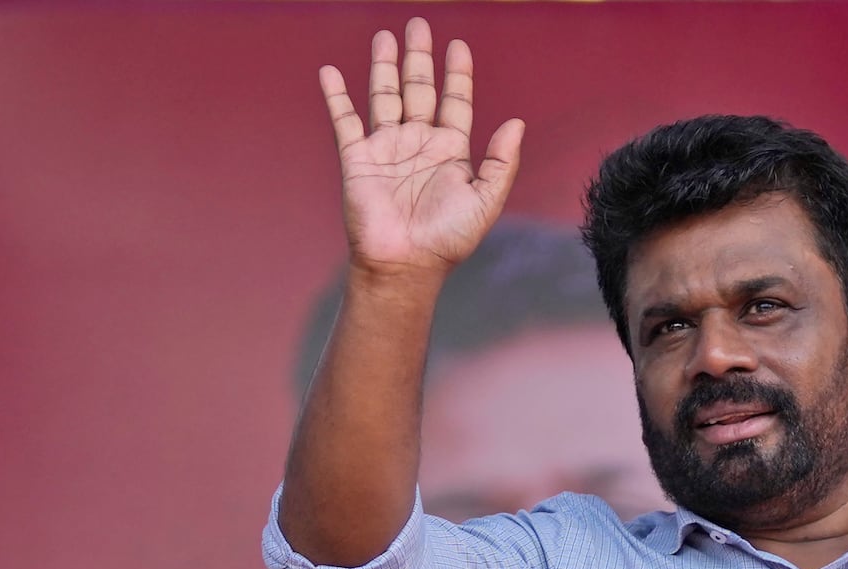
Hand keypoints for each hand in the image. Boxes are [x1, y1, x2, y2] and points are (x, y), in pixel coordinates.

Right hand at [321, 19, 523, 276]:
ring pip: (384, 96)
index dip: (457, 75)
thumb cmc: (448, 239)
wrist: (405, 264)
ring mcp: (386, 149)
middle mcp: (418, 144)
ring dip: (384, 67)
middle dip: (419, 58)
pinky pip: (345, 120)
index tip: (459, 46)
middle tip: (419, 24)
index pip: (455, 102)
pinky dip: (336, 96)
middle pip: (419, 90)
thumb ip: (502, 163)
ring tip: (385, 37)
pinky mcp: (357, 158)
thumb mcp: (485, 201)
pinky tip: (331, 72)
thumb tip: (516, 122)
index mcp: (450, 152)